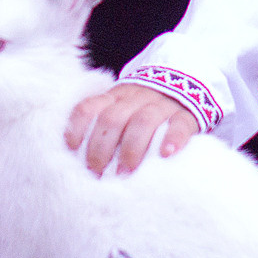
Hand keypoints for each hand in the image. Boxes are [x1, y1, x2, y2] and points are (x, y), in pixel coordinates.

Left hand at [66, 82, 198, 176]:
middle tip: (97, 172)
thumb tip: (78, 156)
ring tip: (125, 172)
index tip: (72, 149)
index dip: (78, 127)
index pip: (90, 107)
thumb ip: (104, 125)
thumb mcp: (122, 107)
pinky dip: (173, 139)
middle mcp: (136, 97)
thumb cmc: (144, 108)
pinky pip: (179, 124)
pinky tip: (166, 154)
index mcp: (116, 96)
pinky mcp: (186, 115)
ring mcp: (162, 105)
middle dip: (101, 148)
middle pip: (113, 119)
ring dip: (131, 149)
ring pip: (143, 121)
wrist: (185, 84)